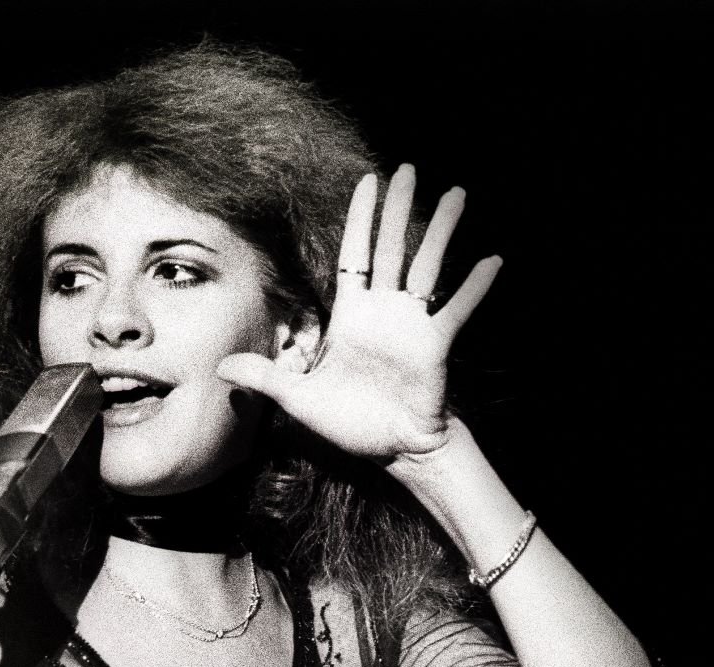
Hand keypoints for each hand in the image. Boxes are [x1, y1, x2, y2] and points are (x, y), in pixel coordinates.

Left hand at [217, 165, 499, 460]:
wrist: (393, 450)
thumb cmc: (351, 423)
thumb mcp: (299, 399)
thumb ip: (266, 377)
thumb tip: (220, 367)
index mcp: (353, 316)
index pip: (355, 256)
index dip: (360, 220)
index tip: (369, 181)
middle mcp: (385, 312)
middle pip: (393, 249)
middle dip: (399, 209)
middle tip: (410, 169)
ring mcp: (412, 325)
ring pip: (427, 267)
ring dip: (442, 232)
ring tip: (458, 194)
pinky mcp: (434, 345)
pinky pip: (456, 311)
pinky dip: (474, 288)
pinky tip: (492, 260)